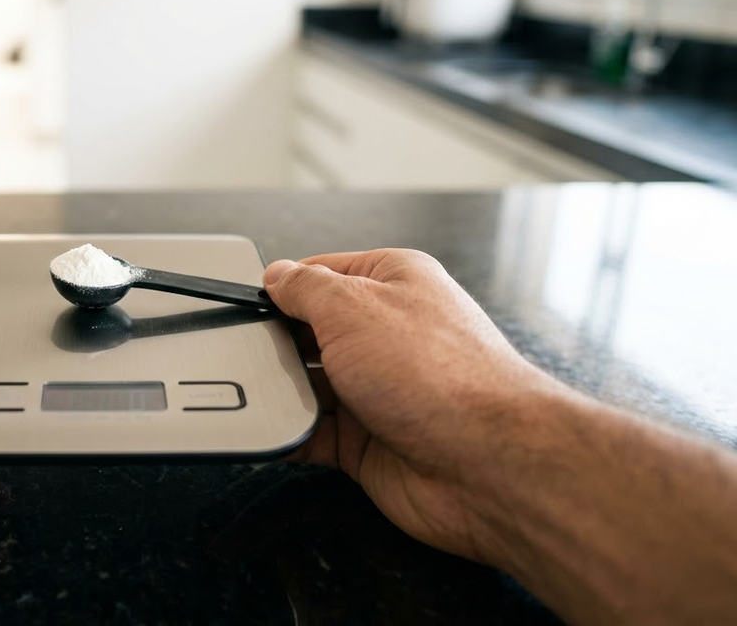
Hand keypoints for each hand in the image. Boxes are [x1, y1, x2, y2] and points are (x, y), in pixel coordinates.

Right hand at [263, 249, 555, 562]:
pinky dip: (290, 433)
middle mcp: (389, 334)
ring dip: (285, 392)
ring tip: (269, 395)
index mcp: (394, 282)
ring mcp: (379, 389)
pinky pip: (313, 432)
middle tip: (253, 352)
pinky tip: (276, 430)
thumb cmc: (442, 376)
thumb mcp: (352, 305)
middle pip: (310, 331)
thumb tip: (276, 274)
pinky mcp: (369, 441)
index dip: (283, 286)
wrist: (488, 464)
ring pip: (308, 385)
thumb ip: (304, 286)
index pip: (322, 273)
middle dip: (279, 344)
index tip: (250, 301)